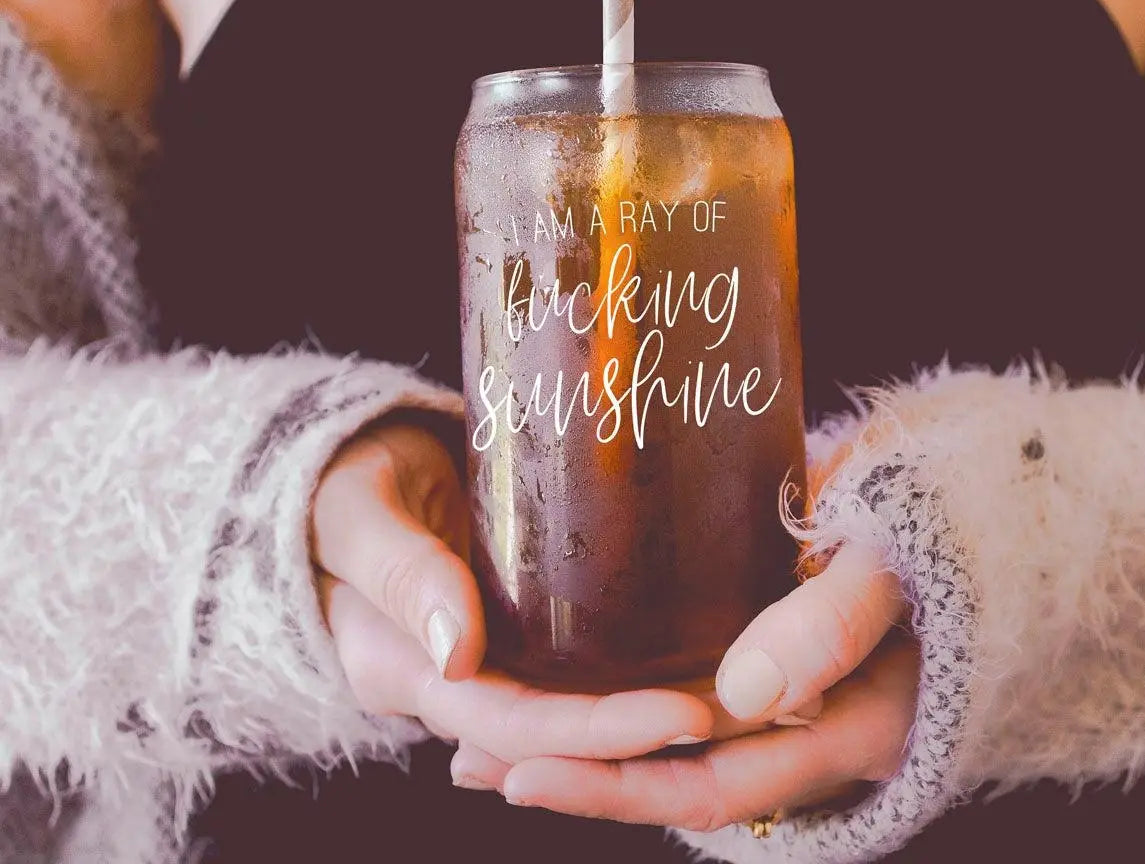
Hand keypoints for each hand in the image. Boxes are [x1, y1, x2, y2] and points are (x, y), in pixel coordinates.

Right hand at [310, 421, 713, 761]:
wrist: (333, 477)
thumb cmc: (333, 489)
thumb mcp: (356, 517)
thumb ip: (401, 574)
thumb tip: (459, 652)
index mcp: (406, 670)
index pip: (516, 723)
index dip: (599, 729)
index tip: (684, 714)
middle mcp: (453, 679)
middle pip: (560, 728)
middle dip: (649, 729)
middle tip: (750, 710)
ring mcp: (484, 655)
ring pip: (573, 702)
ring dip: (651, 706)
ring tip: (747, 691)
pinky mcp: (509, 624)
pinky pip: (573, 660)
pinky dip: (630, 665)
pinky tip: (696, 649)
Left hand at [449, 539, 917, 830]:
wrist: (986, 514)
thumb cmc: (945, 528)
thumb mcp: (892, 564)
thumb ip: (831, 623)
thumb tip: (743, 696)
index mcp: (850, 730)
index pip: (711, 784)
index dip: (615, 786)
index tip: (522, 771)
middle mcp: (814, 738)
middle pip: (680, 780)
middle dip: (580, 779)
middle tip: (475, 762)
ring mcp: (796, 709)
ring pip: (681, 749)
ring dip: (592, 751)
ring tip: (490, 741)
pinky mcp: (779, 669)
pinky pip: (695, 705)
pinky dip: (627, 705)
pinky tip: (570, 687)